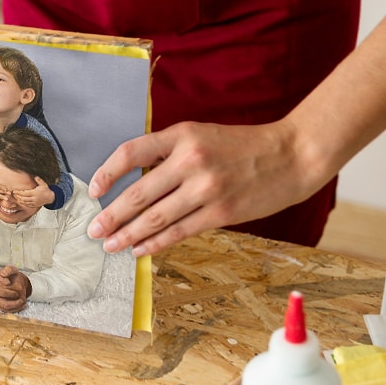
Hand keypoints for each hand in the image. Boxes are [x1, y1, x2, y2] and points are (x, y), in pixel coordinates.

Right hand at [0, 266, 31, 312]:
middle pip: (4, 304)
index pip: (2, 292)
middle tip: (22, 295)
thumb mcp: (8, 269)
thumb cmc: (5, 275)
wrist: (0, 280)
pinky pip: (7, 311)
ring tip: (23, 301)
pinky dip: (16, 309)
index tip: (19, 286)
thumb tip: (7, 282)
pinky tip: (23, 305)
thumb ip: (8, 270)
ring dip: (16, 306)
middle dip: (15, 301)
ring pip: (6, 309)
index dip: (12, 291)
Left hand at [11, 176, 54, 208]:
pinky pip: (27, 205)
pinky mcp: (34, 205)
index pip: (24, 193)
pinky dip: (23, 203)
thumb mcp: (43, 184)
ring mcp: (34, 202)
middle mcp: (34, 198)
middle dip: (17, 196)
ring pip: (24, 202)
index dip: (18, 192)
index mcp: (35, 193)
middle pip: (23, 198)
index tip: (14, 191)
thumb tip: (35, 176)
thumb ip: (39, 180)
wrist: (50, 197)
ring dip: (19, 200)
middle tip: (14, 194)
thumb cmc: (46, 190)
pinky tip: (21, 200)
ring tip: (16, 197)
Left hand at [86, 120, 325, 256]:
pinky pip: (180, 231)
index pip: (131, 152)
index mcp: (182, 135)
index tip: (95, 190)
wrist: (291, 155)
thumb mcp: (202, 135)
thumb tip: (134, 184)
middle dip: (112, 215)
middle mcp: (191, 160)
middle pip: (139, 192)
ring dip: (128, 234)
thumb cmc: (243, 146)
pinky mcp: (221, 211)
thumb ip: (170, 154)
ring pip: (156, 217)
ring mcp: (206, 188)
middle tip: (93, 230)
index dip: (108, 172)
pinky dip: (156, 242)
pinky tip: (140, 249)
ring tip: (110, 245)